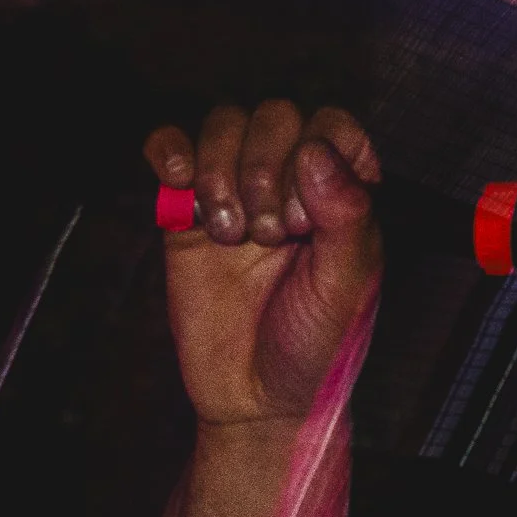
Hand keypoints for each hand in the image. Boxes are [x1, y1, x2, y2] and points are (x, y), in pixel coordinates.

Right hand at [146, 102, 382, 425]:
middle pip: (274, 117)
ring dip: (221, 169)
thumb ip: (345, 217)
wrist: (256, 400)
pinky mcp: (185, 213)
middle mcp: (290, 183)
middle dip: (266, 169)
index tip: (309, 218)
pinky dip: (168, 148)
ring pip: (224, 125)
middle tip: (270, 235)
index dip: (317, 154)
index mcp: (340, 194)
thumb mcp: (348, 287)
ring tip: (230, 234)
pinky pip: (171, 149)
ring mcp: (236, 193)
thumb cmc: (317, 345)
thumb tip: (317, 151)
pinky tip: (176, 179)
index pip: (332, 126)